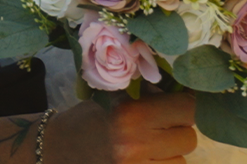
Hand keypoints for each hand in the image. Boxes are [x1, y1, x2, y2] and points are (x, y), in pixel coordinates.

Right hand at [46, 93, 197, 163]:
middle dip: (179, 131)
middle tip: (162, 127)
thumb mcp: (118, 97)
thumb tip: (188, 90)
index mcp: (132, 115)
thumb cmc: (90, 117)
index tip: (182, 104)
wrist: (57, 148)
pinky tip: (147, 158)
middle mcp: (135, 145)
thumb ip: (152, 94)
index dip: (188, 105)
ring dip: (171, 155)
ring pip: (181, 162)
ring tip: (150, 147)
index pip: (188, 109)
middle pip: (189, 139)